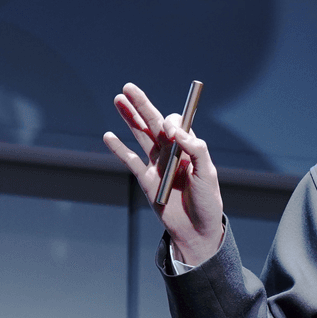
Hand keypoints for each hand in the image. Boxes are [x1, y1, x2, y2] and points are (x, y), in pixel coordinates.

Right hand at [103, 82, 225, 265]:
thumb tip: (176, 131)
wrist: (196, 231)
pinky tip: (109, 136)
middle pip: (153, 122)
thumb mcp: (208, 174)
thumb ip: (195, 150)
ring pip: (140, 135)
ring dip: (129, 117)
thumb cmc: (208, 202)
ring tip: (118, 99)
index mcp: (189, 147)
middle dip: (142, 104)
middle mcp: (172, 151)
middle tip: (128, 87)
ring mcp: (157, 164)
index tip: (170, 130)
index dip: (171, 121)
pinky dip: (119, 148)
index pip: (176, 123)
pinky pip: (130, 160)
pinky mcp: (145, 179)